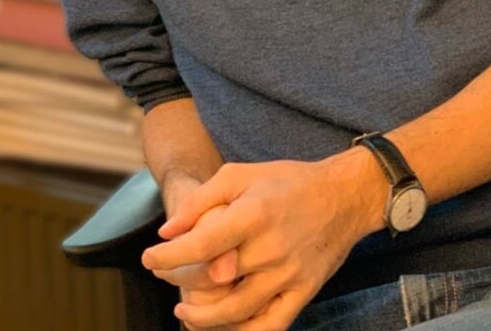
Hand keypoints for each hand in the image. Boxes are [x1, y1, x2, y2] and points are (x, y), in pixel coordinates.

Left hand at [142, 152, 383, 329]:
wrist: (343, 197)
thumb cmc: (286, 181)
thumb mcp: (239, 175)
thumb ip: (200, 200)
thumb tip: (167, 231)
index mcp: (253, 215)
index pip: (200, 245)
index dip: (168, 257)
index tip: (148, 258)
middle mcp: (271, 249)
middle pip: (213, 280)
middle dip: (179, 281)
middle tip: (163, 275)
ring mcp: (289, 275)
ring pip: (237, 311)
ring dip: (203, 318)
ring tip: (182, 310)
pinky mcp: (304, 292)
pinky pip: (270, 326)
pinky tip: (223, 327)